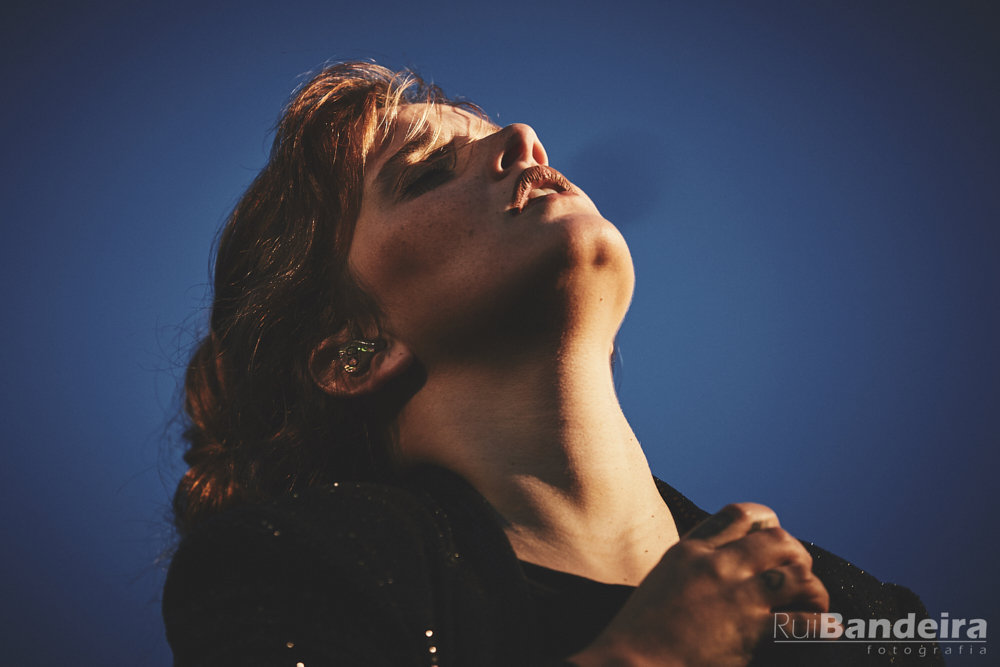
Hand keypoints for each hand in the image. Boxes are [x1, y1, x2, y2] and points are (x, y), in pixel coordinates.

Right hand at [569, 503, 830, 666]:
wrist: (630, 664)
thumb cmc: (641, 630)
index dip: (768, 523)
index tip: (775, 538)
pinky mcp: (751, 630)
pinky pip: (801, 621)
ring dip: (811, 589)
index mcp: (691, 549)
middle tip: (799, 575)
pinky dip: (820, 624)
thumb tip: (729, 562)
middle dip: (796, 556)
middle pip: (778, 540)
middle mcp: (717, 565)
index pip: (741, 515)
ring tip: (813, 603)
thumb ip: (694, 563)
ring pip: (797, 574)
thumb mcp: (664, 579)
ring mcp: (736, 596)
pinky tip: (827, 628)